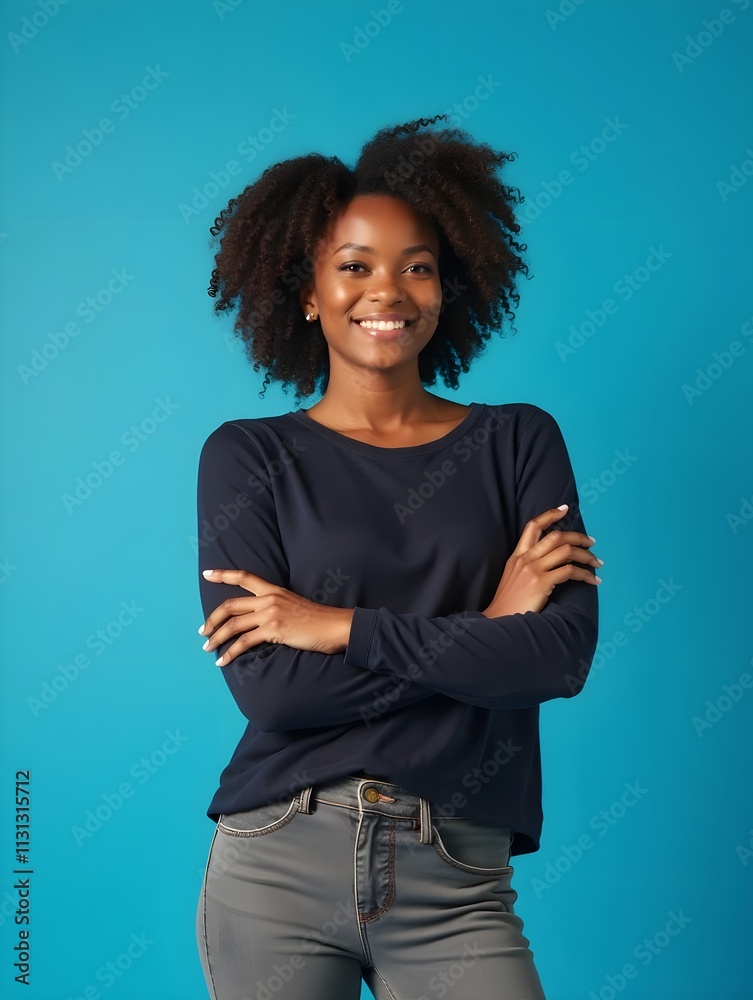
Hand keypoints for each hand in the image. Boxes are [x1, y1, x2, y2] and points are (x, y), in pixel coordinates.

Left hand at [199, 568, 354, 666]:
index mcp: (274, 590)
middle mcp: (269, 599)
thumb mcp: (294, 605)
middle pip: (230, 606)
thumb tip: (260, 621)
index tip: (206, 574)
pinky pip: (244, 642)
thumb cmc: (319, 620)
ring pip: (233, 625)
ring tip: (208, 649)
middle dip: (212, 619)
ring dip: (217, 638)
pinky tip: (223, 661)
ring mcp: (270, 613)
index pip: (243, 577)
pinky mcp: (273, 629)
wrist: (335, 626)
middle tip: (203, 631)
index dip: (223, 575)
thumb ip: (276, 608)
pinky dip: (230, 653)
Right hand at [482, 505, 601, 617]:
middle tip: (591, 543)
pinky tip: (593, 581)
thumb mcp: (513, 578)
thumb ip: (528, 566)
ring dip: (587, 556)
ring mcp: (533, 570)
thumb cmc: (509, 604)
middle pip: (556, 536)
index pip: (533, 526)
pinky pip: (570, 571)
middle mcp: (525, 559)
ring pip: (566, 551)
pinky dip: (586, 574)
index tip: (565, 509)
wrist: (499, 621)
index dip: (550, 515)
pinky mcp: (541, 583)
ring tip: (597, 563)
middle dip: (578, 537)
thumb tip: (554, 561)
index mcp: (517, 556)